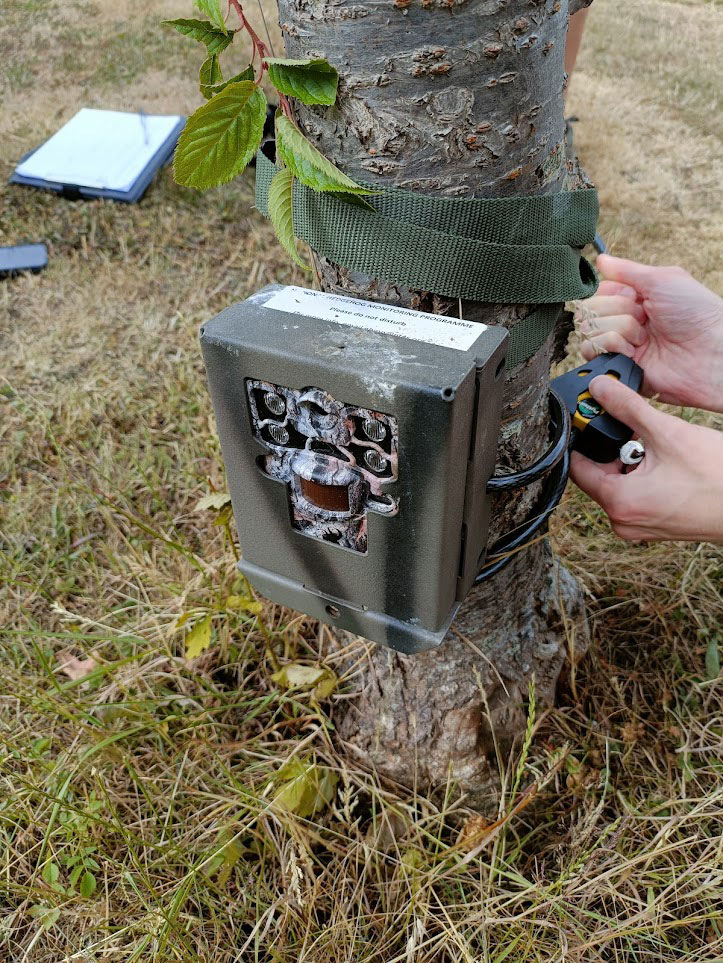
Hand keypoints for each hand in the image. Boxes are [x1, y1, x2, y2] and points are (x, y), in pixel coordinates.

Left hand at [570, 376, 722, 541]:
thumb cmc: (717, 477)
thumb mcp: (667, 433)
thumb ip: (627, 408)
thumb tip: (600, 389)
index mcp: (618, 503)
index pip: (577, 467)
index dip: (582, 438)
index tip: (590, 417)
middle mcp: (623, 521)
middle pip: (599, 474)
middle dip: (614, 448)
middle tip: (636, 428)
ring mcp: (640, 527)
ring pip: (620, 484)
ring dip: (632, 461)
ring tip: (659, 446)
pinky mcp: (656, 526)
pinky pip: (637, 495)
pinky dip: (645, 476)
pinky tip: (668, 462)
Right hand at [574, 254, 722, 411]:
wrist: (711, 352)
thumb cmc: (696, 312)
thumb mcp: (663, 279)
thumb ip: (626, 270)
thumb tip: (600, 260)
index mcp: (635, 301)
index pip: (598, 293)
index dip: (612, 295)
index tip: (635, 298)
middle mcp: (625, 323)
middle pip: (590, 312)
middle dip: (617, 313)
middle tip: (644, 319)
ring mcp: (622, 347)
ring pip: (588, 332)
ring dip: (618, 331)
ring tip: (644, 339)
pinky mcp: (619, 368)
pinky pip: (593, 355)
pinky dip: (613, 348)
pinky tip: (634, 352)